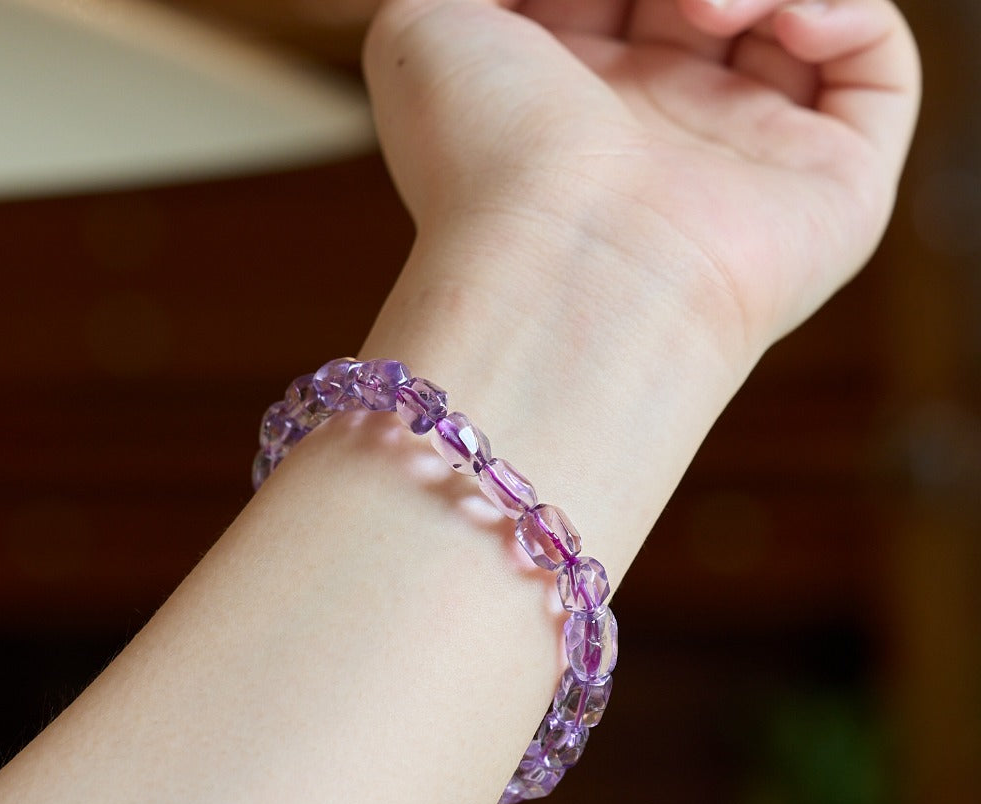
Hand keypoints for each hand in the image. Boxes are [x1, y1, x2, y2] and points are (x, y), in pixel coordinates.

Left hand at [364, 0, 920, 358]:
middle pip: (701, 5)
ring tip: (700, 8)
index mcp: (570, 100)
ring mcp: (745, 157)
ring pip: (790, 22)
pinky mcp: (831, 187)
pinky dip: (847, 11)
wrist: (567, 277)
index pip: (609, 0)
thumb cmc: (484, 162)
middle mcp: (658, 129)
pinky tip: (785, 21)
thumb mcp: (426, 27)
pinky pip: (875, 71)